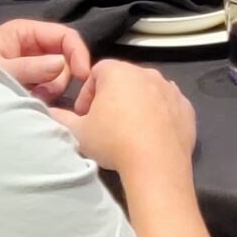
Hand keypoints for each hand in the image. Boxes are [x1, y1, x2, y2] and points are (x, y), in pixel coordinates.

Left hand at [0, 19, 92, 101]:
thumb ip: (29, 68)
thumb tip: (62, 64)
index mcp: (24, 32)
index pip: (64, 36)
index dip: (77, 53)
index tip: (83, 77)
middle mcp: (31, 46)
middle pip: (64, 57)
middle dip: (59, 77)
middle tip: (42, 93)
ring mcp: (30, 64)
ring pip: (58, 76)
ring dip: (50, 90)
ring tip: (29, 99)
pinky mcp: (28, 82)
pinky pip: (47, 87)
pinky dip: (43, 97)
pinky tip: (27, 102)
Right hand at [47, 61, 198, 174]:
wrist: (157, 164)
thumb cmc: (113, 141)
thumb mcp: (79, 132)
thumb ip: (61, 118)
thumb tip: (49, 112)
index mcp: (119, 72)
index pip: (97, 72)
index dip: (87, 92)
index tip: (85, 114)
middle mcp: (147, 73)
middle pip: (124, 79)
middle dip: (112, 97)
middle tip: (105, 123)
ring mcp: (170, 89)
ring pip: (148, 91)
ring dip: (136, 105)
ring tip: (128, 130)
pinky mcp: (187, 107)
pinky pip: (168, 105)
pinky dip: (159, 115)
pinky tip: (151, 135)